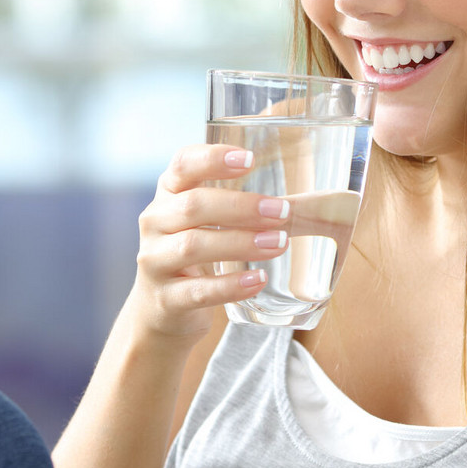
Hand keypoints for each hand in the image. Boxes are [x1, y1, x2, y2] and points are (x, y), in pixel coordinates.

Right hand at [131, 143, 290, 344]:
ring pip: (193, 245)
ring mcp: (155, 261)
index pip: (183, 164)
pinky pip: (198, 291)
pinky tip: (258, 280)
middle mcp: (156, 222)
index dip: (213, 158)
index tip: (249, 159)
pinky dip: (230, 285)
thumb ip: (240, 193)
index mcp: (169, 193)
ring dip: (241, 242)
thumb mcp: (207, 217)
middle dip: (241, 206)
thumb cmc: (197, 248)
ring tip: (280, 242)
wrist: (161, 309)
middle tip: (283, 210)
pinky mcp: (165, 299)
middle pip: (194, 205)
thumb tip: (311, 174)